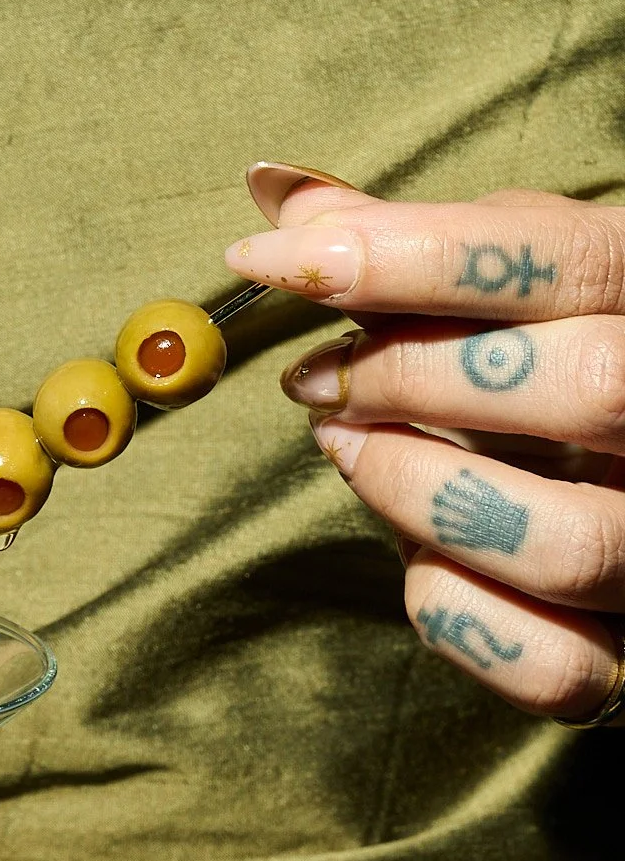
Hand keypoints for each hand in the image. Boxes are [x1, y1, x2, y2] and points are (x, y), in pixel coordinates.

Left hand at [226, 163, 624, 723]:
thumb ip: (414, 247)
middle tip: (316, 380)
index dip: (406, 253)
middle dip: (413, 375)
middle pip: (587, 384)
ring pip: (565, 542)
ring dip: (417, 492)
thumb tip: (275, 192)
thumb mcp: (517, 291)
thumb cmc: (560, 374)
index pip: (559, 256)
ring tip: (347, 451)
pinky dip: (454, 613)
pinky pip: (550, 667)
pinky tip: (414, 563)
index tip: (274, 257)